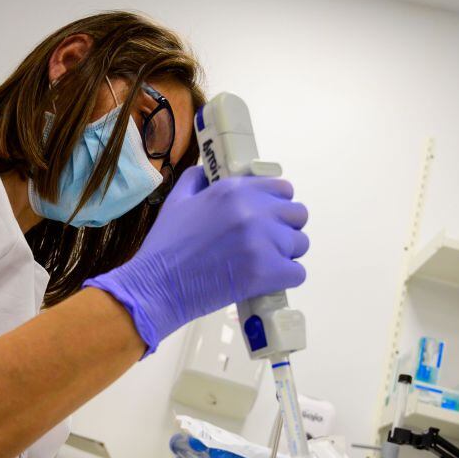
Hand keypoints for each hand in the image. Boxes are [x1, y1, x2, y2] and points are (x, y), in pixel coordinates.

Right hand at [84, 167, 308, 352]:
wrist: (157, 285)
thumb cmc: (165, 245)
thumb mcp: (177, 200)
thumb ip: (198, 180)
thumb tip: (210, 172)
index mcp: (235, 190)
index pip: (283, 188)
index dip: (277, 204)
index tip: (266, 218)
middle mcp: (254, 211)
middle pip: (298, 214)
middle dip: (286, 228)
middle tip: (267, 243)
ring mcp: (263, 242)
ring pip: (301, 244)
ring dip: (286, 254)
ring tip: (264, 263)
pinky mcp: (267, 272)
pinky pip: (298, 273)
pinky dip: (285, 278)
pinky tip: (267, 280)